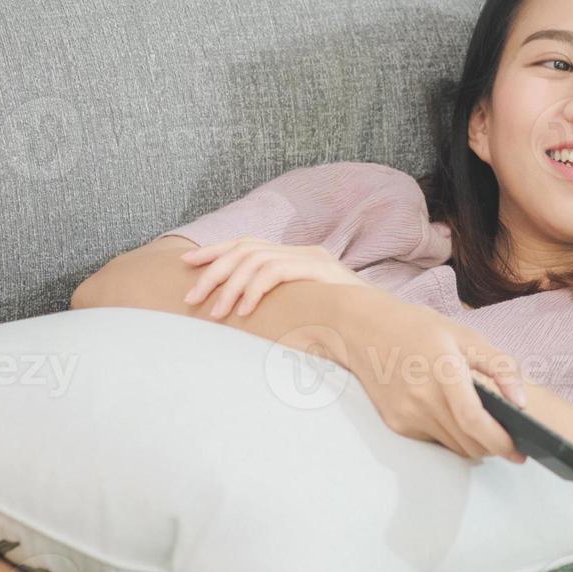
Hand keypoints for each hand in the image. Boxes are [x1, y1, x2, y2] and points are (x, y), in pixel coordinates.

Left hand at [179, 238, 371, 319]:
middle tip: (192, 297)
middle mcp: (303, 251)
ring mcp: (313, 259)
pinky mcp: (319, 270)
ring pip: (256, 260)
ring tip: (216, 313)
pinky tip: (243, 311)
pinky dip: (254, 291)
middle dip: (213, 271)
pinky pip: (275, 272)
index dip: (216, 251)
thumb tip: (239, 316)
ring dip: (230, 287)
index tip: (187, 264)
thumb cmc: (344, 327)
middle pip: (246, 249)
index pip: (248, 244)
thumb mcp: (305, 311)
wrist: (384, 325)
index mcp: (297, 257)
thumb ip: (280, 305)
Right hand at [331, 293, 531, 464]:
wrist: (366, 331)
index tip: (518, 451)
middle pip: (468, 442)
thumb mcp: (466, 335)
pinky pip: (435, 441)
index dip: (499, 441)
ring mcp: (407, 414)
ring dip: (473, 443)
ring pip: (453, 446)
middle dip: (492, 446)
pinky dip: (450, 435)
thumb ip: (501, 366)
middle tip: (509, 439)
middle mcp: (422, 397)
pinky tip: (449, 413)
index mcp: (443, 370)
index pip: (474, 419)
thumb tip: (522, 402)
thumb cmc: (420, 330)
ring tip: (482, 424)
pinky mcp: (397, 424)